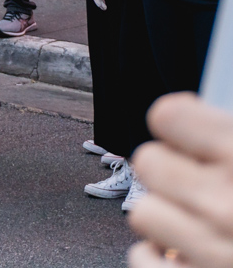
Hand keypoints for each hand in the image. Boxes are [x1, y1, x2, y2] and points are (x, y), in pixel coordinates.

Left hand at [129, 92, 232, 267]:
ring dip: (169, 215)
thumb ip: (226, 135)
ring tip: (203, 221)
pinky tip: (191, 251)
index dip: (180, 121)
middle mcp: (225, 205)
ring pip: (142, 213)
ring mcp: (211, 252)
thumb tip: (185, 113)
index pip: (167, 116)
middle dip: (172, 169)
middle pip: (147, 162)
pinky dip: (161, 257)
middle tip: (202, 181)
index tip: (191, 129)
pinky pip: (141, 258)